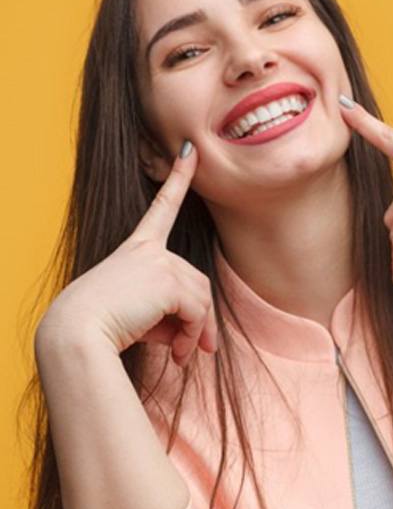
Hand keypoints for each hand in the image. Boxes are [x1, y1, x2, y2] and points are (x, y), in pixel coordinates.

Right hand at [41, 141, 216, 366]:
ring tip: (183, 356)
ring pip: (201, 298)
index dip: (178, 178)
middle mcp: (149, 249)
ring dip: (198, 331)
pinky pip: (196, 310)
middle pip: (197, 281)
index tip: (191, 151)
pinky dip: (194, 335)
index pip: (162, 207)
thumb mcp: (139, 315)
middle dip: (202, 319)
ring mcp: (159, 261)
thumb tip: (197, 339)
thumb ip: (169, 315)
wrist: (74, 335)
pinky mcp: (166, 279)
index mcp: (137, 249)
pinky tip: (179, 355)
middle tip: (199, 351)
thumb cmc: (101, 326)